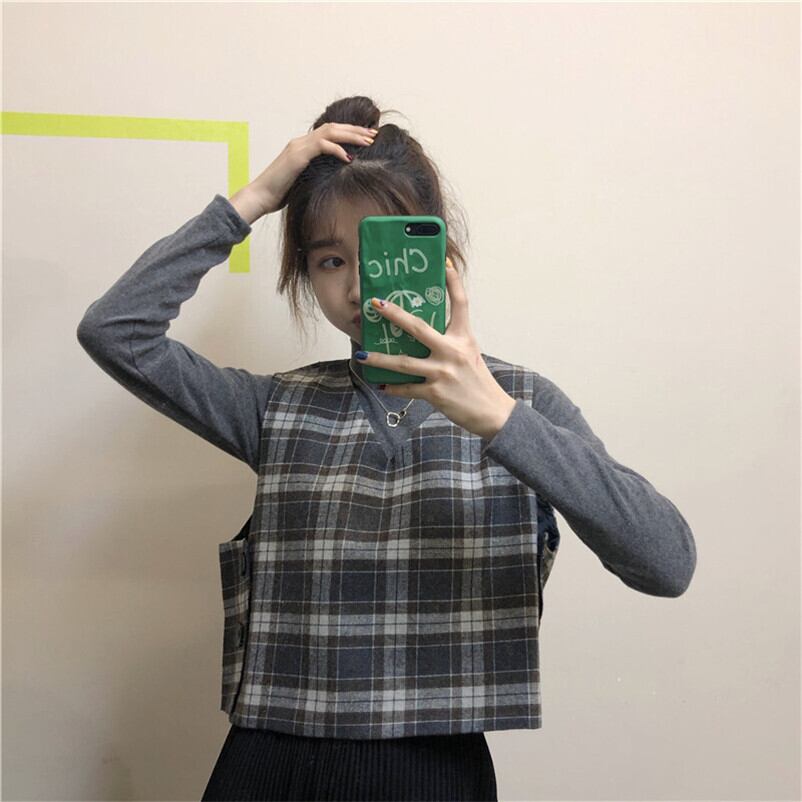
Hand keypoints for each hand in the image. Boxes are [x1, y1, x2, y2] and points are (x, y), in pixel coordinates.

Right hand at [250, 122, 377, 215]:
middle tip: (374, 135)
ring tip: (367, 142)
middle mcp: (302, 142)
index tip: (367, 139)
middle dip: (355, 130)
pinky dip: (337, 149)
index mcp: (304, 146)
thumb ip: (319, 173)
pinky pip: (321, 145)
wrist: (261, 197)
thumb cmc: (282, 194)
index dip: (350, 133)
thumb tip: (338, 178)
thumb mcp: (306, 181)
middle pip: (333, 127)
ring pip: (329, 132)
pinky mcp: (297, 155)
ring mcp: (299, 146)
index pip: (331, 133)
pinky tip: (349, 158)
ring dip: (350, 135)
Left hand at [356, 258, 516, 439]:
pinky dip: (393, 387)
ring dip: (380, 359)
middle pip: (419, 328)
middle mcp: (452, 352)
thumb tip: (422, 332)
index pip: (461, 304)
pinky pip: (408, 388)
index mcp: (464, 338)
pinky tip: (381, 384)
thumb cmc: (478, 381)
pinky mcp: (436, 393)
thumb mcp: (470, 353)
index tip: (444, 263)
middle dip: (395, 315)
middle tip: (376, 304)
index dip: (454, 282)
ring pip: (404, 363)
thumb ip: (450, 341)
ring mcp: (443, 372)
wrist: (491, 412)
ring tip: (362, 355)